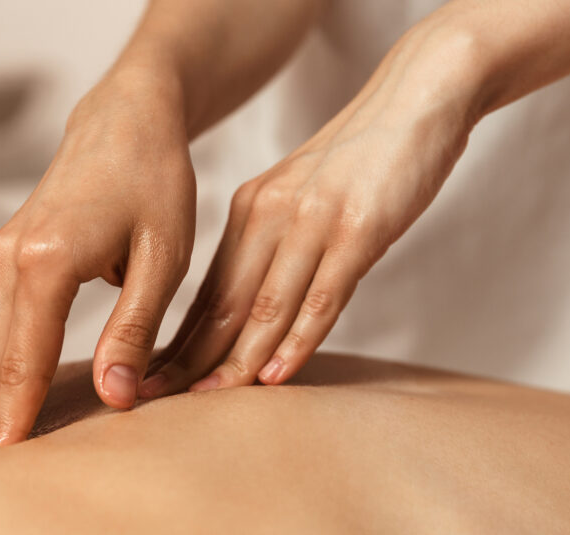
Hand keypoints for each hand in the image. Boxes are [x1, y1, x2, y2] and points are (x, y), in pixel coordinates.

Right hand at [0, 72, 194, 468]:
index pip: (26, 361)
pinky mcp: (8, 255)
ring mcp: (1, 255)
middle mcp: (9, 260)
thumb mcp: (162, 258)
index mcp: (47, 262)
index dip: (14, 419)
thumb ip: (134, 329)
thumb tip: (116, 399)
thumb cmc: (156, 184)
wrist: (127, 121)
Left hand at [140, 28, 479, 398]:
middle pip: (223, 304)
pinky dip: (297, 341)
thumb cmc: (362, 160)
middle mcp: (270, 215)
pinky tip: (278, 376)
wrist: (416, 98)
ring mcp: (313, 222)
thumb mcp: (302, 198)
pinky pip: (322, 296)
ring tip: (209, 402)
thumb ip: (275, 247)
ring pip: (266, 306)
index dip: (178, 341)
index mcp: (250, 210)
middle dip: (189, 359)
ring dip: (238, 360)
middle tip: (154, 401)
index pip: (207, 291)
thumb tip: (253, 309)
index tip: (153, 379)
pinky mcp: (358, 230)